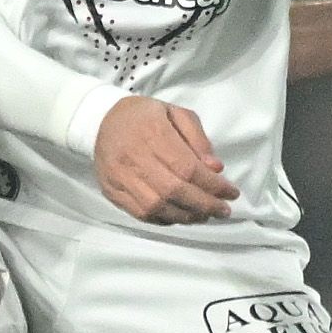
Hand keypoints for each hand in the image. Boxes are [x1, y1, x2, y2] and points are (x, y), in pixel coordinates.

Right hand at [94, 96, 237, 223]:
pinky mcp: (113, 191)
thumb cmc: (144, 116)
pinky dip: (164, 219)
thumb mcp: (176, 114)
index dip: (213, 185)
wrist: (100, 120)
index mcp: (153, 133)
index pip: (188, 168)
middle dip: (204, 204)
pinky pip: (141, 214)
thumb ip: (198, 139)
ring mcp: (121, 178)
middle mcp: (135, 158)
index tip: (231, 192)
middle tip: (223, 210)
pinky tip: (180, 215)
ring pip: (158, 207)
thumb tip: (215, 168)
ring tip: (204, 214)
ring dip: (186, 215)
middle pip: (175, 191)